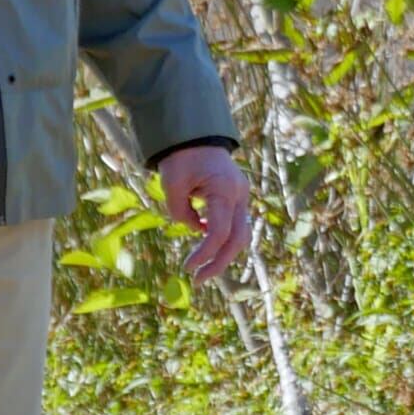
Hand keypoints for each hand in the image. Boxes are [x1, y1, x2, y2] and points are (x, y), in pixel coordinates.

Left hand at [160, 144, 254, 283]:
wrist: (194, 134)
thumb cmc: (181, 156)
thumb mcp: (172, 185)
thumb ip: (181, 213)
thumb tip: (194, 230)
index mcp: (224, 190)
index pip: (219, 232)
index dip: (204, 253)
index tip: (187, 267)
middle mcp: (239, 195)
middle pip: (239, 239)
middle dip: (220, 263)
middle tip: (198, 280)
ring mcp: (241, 196)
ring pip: (241, 234)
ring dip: (223, 254)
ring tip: (202, 270)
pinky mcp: (236, 198)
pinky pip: (234, 225)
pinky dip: (222, 240)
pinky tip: (203, 245)